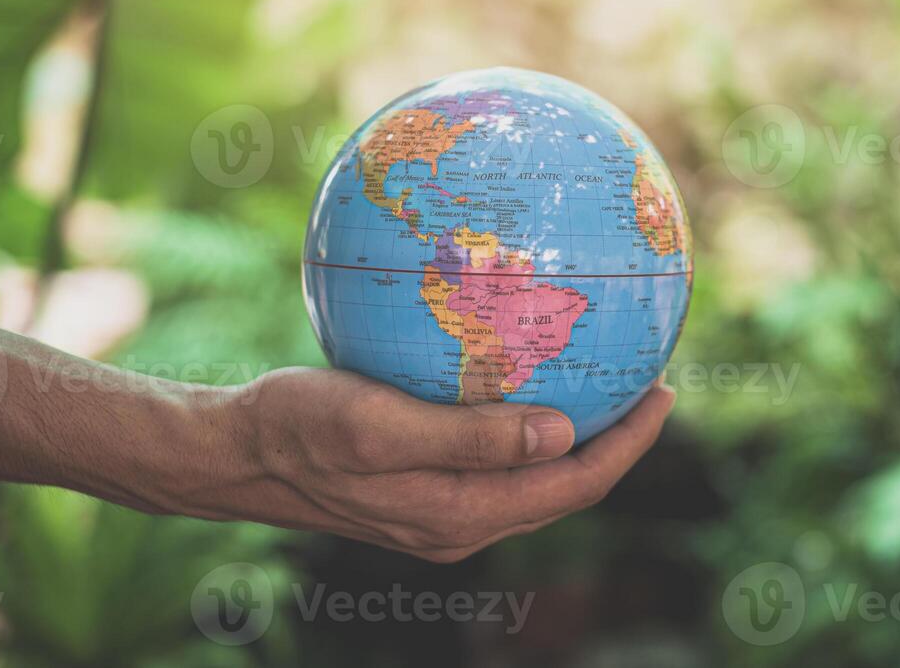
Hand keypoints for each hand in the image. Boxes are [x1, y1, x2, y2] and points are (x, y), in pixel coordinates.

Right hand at [187, 368, 675, 562]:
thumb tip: (560, 433)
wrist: (236, 453)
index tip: (663, 393)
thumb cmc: (297, 429)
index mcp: (460, 515)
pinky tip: (524, 377)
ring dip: (575, 434)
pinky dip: (526, 426)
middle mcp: (460, 523)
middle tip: (650, 379)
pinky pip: (495, 460)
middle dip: (615, 440)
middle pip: (562, 486)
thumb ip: (468, 437)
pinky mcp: (420, 486)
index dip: (627, 445)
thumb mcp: (378, 425)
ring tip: (605, 377)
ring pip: (531, 476)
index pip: (572, 485)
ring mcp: (440, 511)